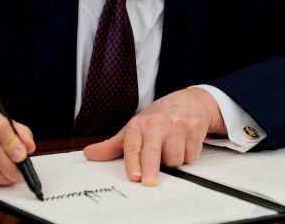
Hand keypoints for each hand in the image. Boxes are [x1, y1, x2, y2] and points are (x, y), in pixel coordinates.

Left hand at [83, 87, 224, 185]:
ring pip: (174, 157)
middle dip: (150, 168)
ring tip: (171, 150)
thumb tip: (89, 154)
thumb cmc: (159, 118)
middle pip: (153, 151)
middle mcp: (157, 124)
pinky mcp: (195, 129)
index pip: (133, 145)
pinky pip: (190, 155)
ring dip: (173, 161)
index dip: (133, 161)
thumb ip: (112, 145)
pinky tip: (184, 145)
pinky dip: (187, 155)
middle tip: (148, 182)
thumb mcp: (134, 128)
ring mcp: (177, 126)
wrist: (189, 102)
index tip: (134, 176)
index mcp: (139, 125)